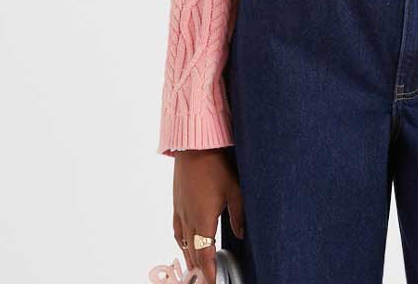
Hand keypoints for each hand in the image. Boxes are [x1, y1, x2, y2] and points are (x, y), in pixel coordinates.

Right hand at [172, 149, 244, 283]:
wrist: (193, 148)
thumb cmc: (215, 166)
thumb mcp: (234, 190)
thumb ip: (238, 215)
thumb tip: (241, 234)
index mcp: (203, 220)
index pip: (205, 254)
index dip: (209, 271)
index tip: (212, 281)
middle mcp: (188, 220)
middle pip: (192, 252)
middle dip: (198, 269)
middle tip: (204, 279)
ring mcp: (180, 212)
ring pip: (183, 243)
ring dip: (189, 258)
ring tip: (194, 269)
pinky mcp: (176, 204)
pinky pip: (177, 230)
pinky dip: (181, 243)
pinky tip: (184, 244)